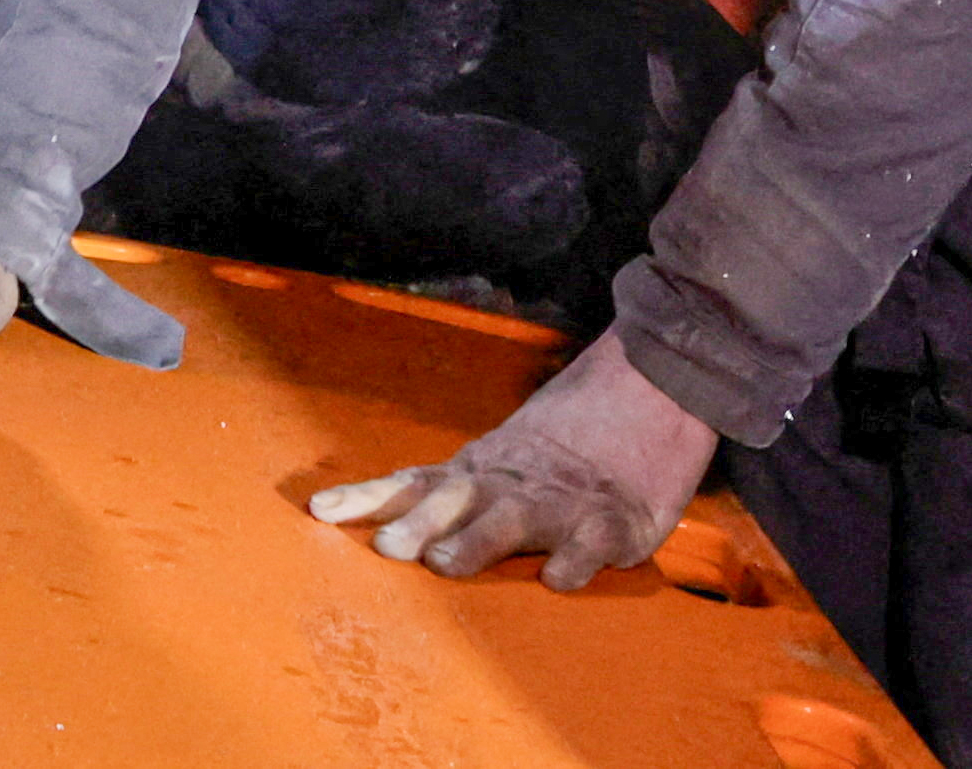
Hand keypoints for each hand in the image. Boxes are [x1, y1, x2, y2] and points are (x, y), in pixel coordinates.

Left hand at [308, 327, 717, 588]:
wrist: (651, 391)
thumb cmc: (564, 444)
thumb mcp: (498, 460)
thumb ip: (445, 491)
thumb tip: (372, 516)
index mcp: (481, 470)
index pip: (414, 483)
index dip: (368, 497)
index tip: (320, 511)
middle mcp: (512, 484)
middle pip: (458, 500)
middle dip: (420, 524)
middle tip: (387, 547)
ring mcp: (562, 502)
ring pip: (515, 519)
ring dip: (478, 541)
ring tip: (446, 562)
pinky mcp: (613, 522)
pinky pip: (591, 543)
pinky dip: (574, 560)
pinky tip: (557, 580)